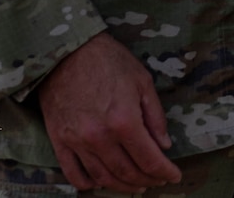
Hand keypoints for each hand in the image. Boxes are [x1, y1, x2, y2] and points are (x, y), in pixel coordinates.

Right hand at [36, 32, 182, 191]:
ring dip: (122, 186)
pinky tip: (100, 183)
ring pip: (103, 177)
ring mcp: (77, 142)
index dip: (165, 172)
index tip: (174, 176)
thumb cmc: (108, 60)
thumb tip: (163, 145)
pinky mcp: (59, 141)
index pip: (149, 159)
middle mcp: (100, 137)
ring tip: (135, 186)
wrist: (66, 50)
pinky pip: (73, 173)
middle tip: (157, 181)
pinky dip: (88, 183)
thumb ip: (155, 116)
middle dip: (146, 180)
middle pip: (127, 172)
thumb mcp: (142, 81)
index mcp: (124, 121)